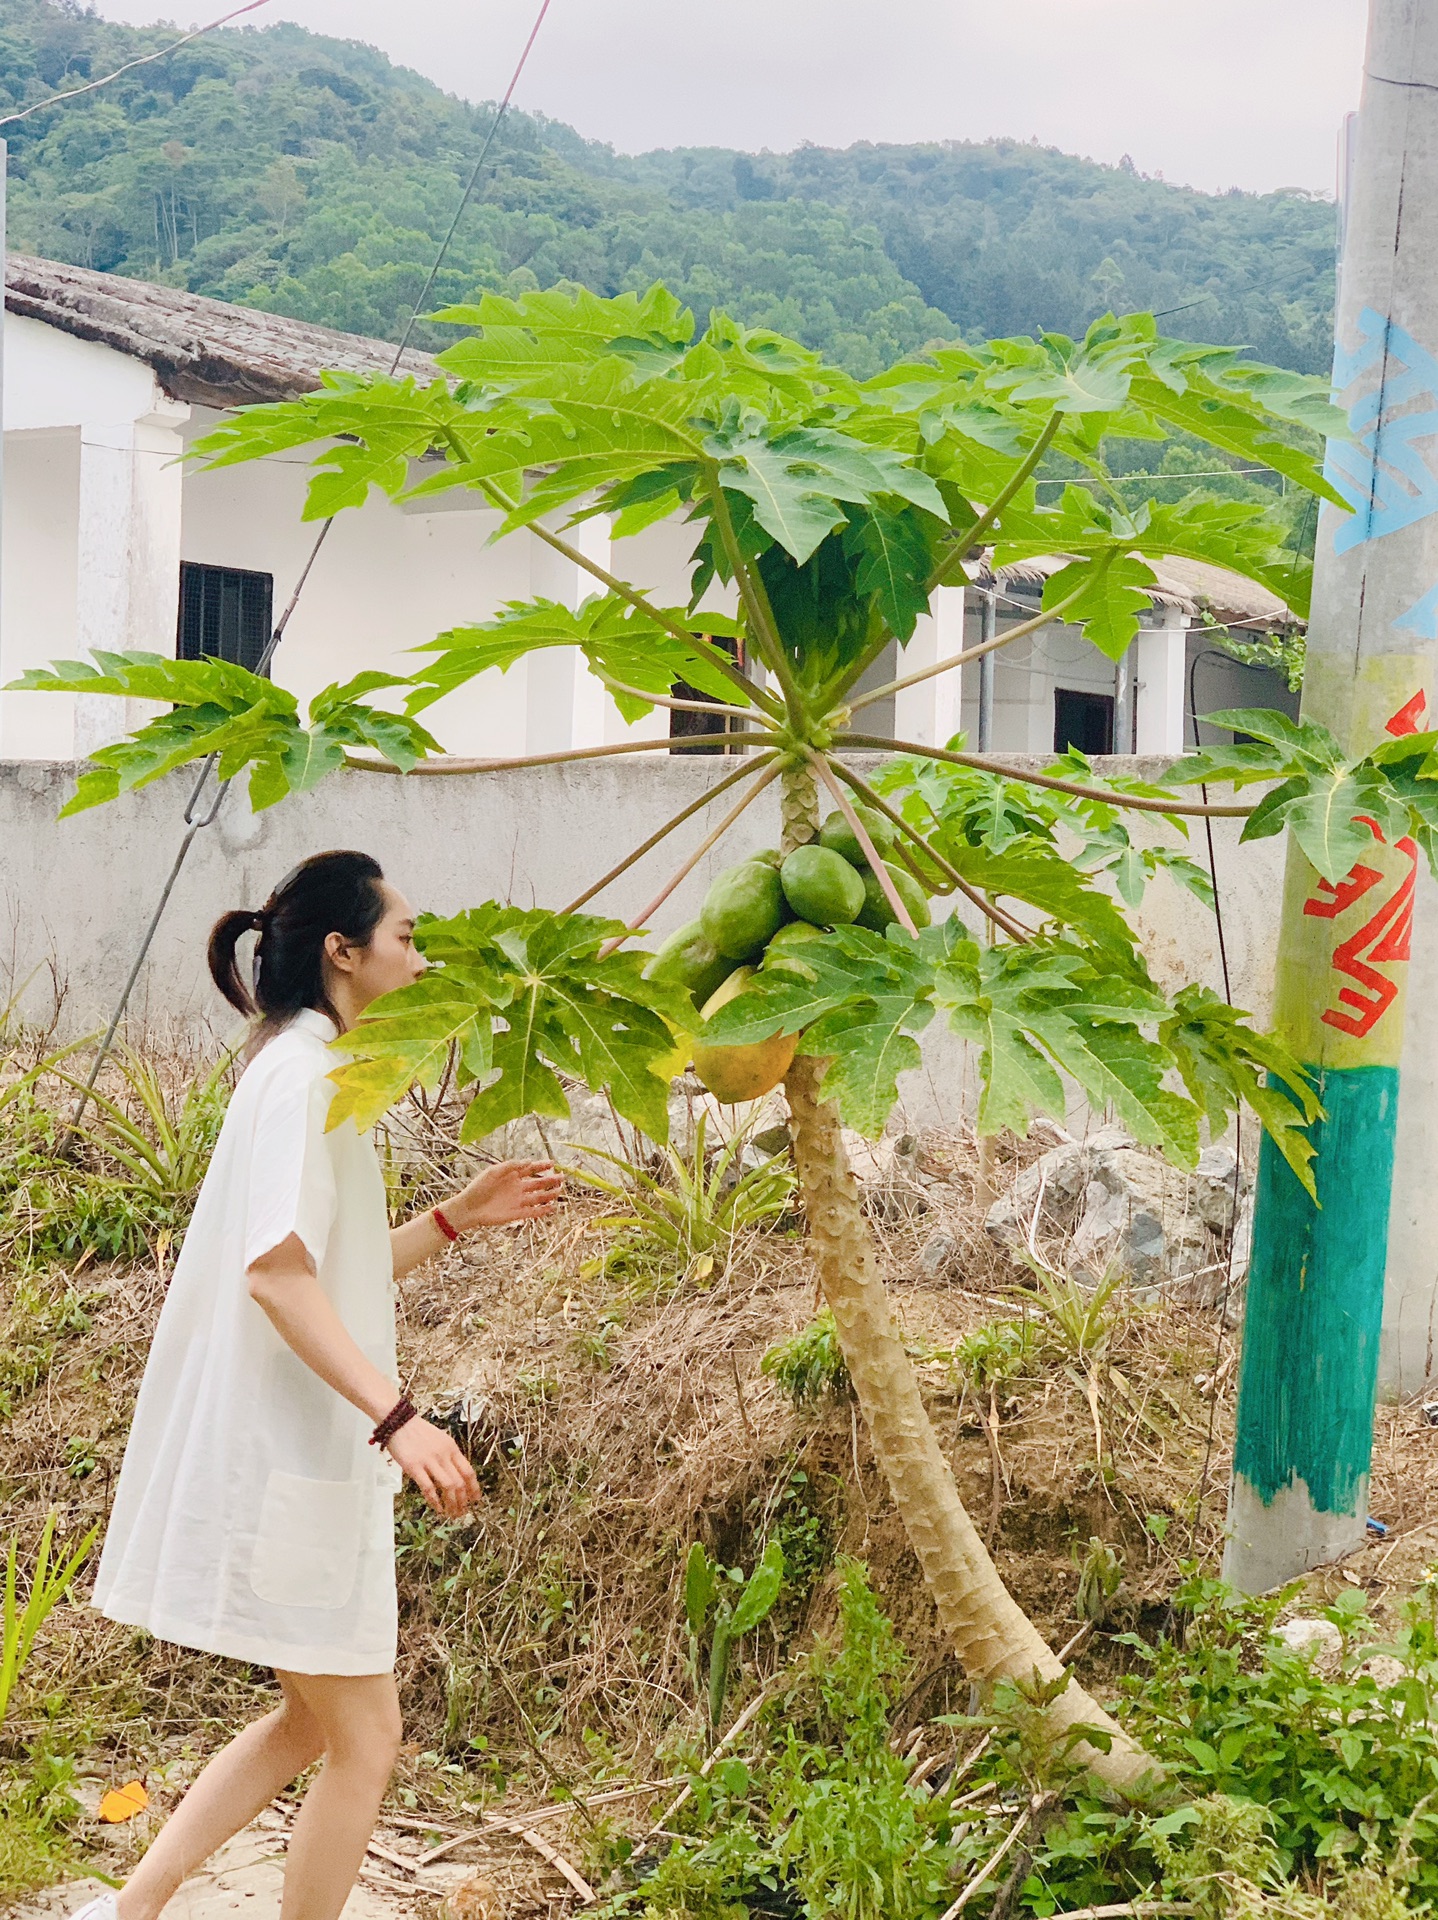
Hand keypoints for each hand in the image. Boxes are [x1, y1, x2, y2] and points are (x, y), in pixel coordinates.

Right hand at [386, 1416, 480, 1518]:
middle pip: (460, 1482)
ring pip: (448, 1486)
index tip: (475, 1499)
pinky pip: (428, 1487)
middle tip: (462, 1511)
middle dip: (463, 1500)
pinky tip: (437, 1508)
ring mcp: (429, 1461)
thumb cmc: (419, 1431)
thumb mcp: (440, 1439)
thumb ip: (449, 1455)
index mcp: (452, 1448)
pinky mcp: (414, 1467)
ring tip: (452, 1513)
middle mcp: (444, 1455)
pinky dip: (435, 1501)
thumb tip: (456, 1473)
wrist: (400, 1422)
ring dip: (452, 1503)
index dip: (474, 1487)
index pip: (468, 1471)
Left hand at [448, 1159, 562, 1229]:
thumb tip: (529, 1161)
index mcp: (512, 1176)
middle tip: (562, 1177)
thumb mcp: (493, 1171)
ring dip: (549, 1195)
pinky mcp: (516, 1214)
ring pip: (538, 1197)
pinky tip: (551, 1207)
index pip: (531, 1169)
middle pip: (538, 1183)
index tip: (553, 1163)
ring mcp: (518, 1201)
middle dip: (550, 1180)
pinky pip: (532, 1212)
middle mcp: (517, 1188)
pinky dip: (542, 1210)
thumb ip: (511, 1166)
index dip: (542, 1166)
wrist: (469, 1207)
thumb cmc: (478, 1187)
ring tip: (559, 1191)